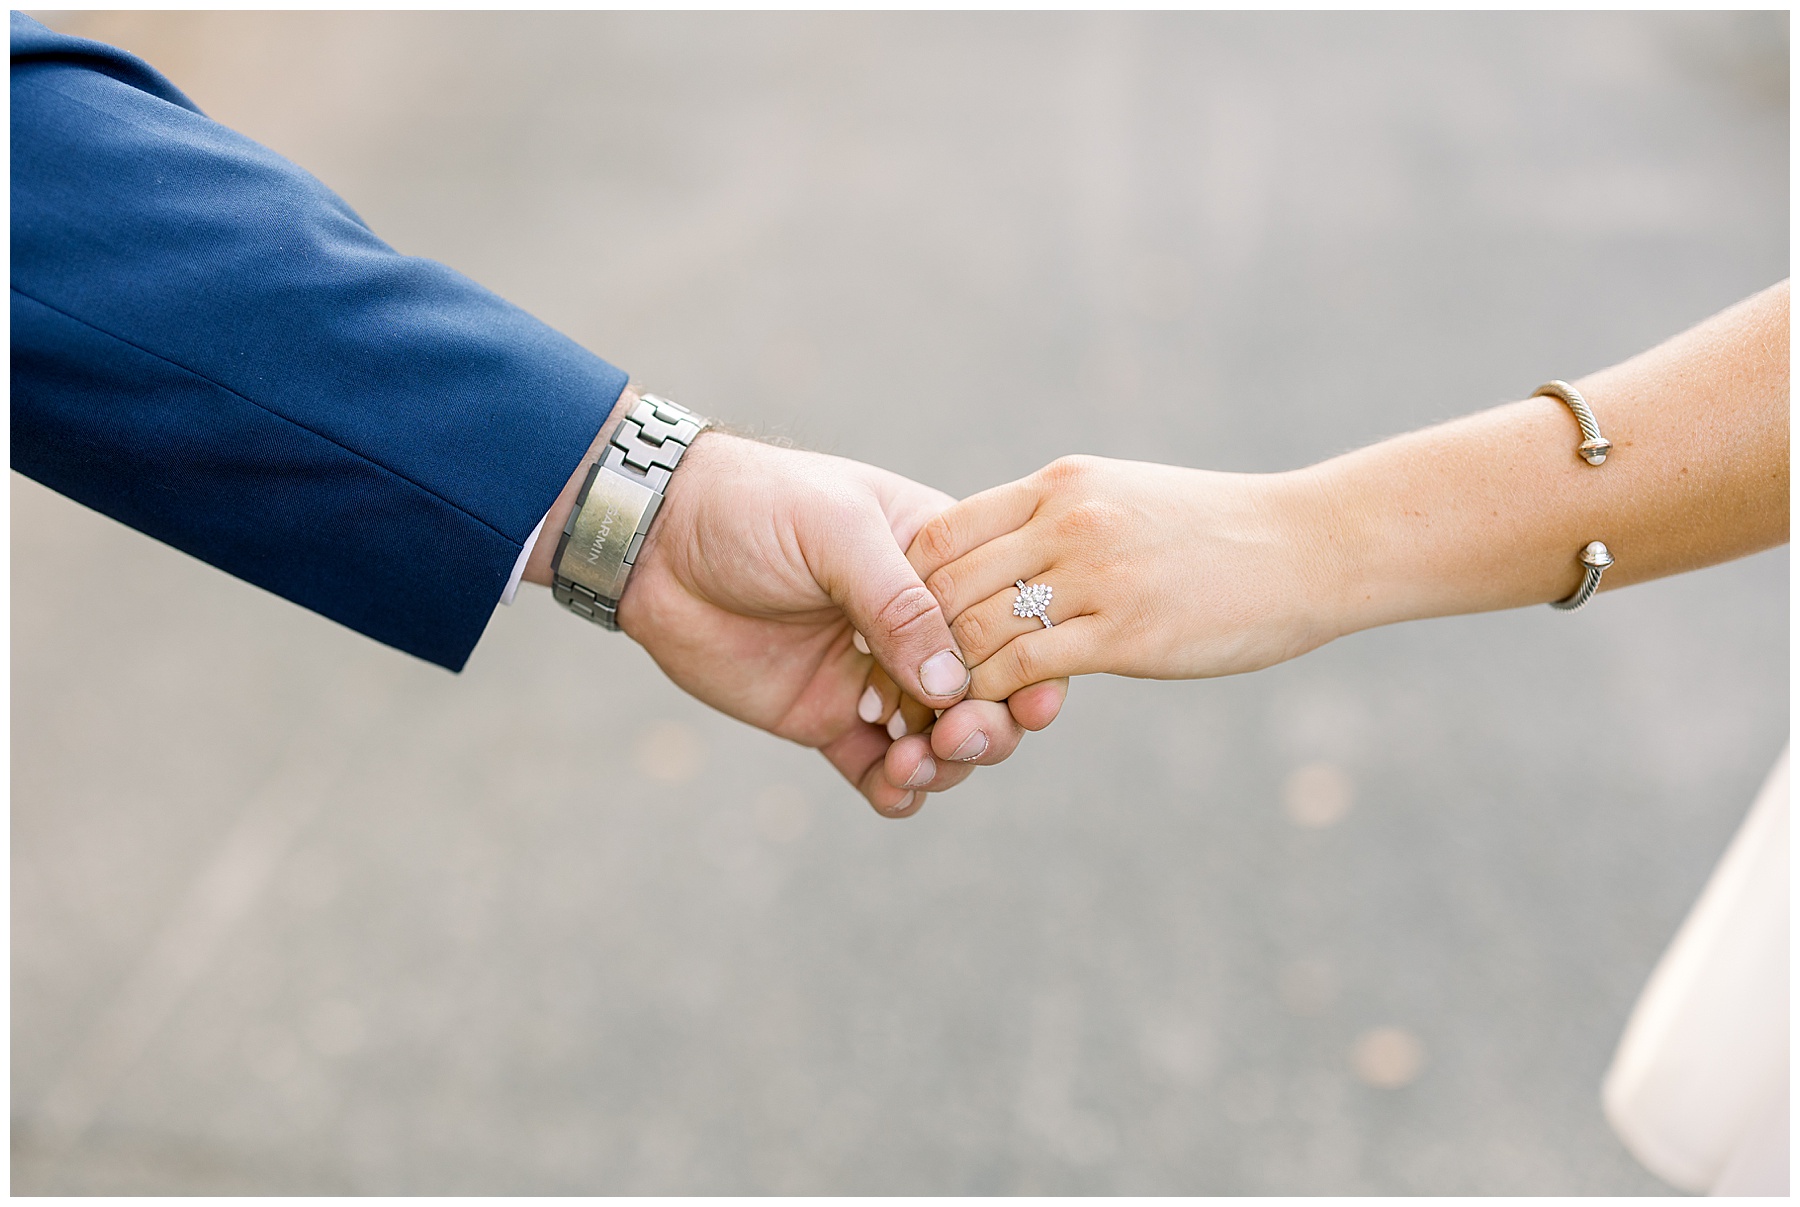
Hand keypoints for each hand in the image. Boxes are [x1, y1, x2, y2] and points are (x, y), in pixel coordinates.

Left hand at [611, 427, 1056, 816]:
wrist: (657, 539)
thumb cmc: (755, 505)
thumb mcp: (836, 532)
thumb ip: (897, 603)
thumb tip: (951, 683)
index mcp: (940, 564)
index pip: (1010, 620)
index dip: (1030, 665)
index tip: (1032, 700)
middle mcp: (917, 624)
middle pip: (985, 693)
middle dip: (987, 726)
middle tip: (957, 738)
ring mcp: (875, 674)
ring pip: (939, 739)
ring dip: (942, 763)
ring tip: (911, 763)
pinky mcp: (828, 716)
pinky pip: (878, 767)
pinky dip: (897, 789)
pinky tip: (892, 788)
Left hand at [906, 455, 1346, 699]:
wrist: (1313, 544)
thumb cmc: (1218, 532)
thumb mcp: (1124, 499)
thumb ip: (1057, 521)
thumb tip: (1000, 557)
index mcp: (1060, 485)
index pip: (941, 532)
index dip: (905, 585)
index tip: (902, 629)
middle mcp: (1067, 519)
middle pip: (943, 583)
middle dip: (909, 639)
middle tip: (895, 683)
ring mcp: (1095, 574)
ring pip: (975, 629)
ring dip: (944, 676)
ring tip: (932, 709)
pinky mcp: (1125, 632)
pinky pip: (1023, 668)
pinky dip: (990, 696)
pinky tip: (989, 716)